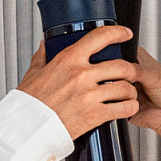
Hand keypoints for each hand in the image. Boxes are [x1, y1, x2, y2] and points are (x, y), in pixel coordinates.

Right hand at [16, 26, 139, 139]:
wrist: (27, 127)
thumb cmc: (30, 102)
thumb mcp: (34, 73)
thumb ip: (42, 57)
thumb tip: (45, 45)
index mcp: (69, 60)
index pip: (100, 37)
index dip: (118, 32)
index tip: (125, 33)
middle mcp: (82, 75)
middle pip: (121, 65)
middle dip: (131, 69)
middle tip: (132, 72)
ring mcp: (89, 95)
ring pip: (125, 87)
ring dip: (131, 90)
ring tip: (129, 93)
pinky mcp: (94, 115)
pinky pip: (123, 109)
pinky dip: (129, 107)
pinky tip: (127, 107)